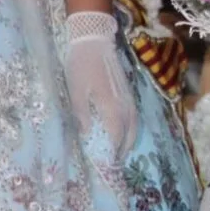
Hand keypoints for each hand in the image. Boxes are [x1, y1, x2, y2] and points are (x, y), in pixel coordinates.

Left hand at [63, 11, 137, 153]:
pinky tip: (121, 134)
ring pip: (133, 130)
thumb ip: (83, 117)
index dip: (110, 156)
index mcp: (112, 109)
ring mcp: (129, 101)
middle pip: (127, 138)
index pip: (115, 140)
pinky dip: (129, 132)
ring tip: (117, 155)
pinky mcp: (129, 95)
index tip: (104, 168)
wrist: (95, 42)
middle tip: (110, 166)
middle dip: (119, 154)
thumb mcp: (76, 93)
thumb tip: (88, 137)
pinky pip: (133, 121)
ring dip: (126, 144)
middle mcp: (125, 108)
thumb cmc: (81, 67)